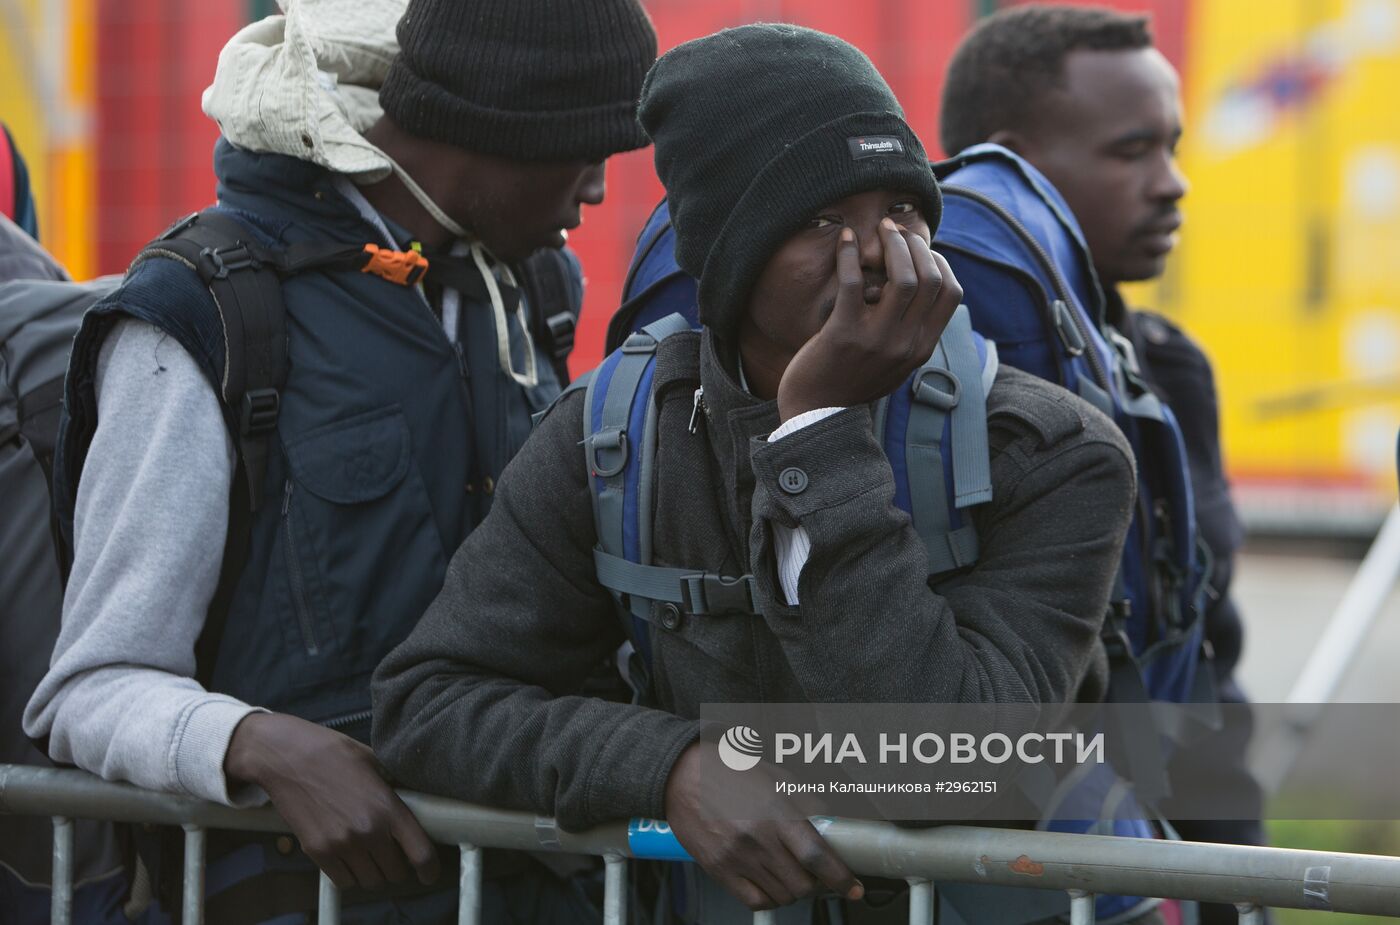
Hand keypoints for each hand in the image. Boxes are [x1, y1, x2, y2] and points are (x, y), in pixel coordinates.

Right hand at [224, 712, 439, 889]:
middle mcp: (368, 831)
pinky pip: (344, 881)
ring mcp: (341, 845)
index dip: (429, 869)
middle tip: (392, 852)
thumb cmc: (330, 752)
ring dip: (373, 872)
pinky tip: (348, 856)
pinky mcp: (317, 852)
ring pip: (370, 881)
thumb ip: (392, 788)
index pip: (421, 853)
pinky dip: (350, 874)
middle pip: (395, 873)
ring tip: (369, 854)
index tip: (429, 872)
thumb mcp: (373, 763)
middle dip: (397, 865)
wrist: (285, 757)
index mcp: (387, 807)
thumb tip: (411, 802)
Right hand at [663, 742, 862, 909]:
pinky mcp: (719, 870)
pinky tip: (769, 882)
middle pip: (802, 884)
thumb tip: (831, 822)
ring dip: (793, 890)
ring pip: (782, 896)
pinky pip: (755, 900)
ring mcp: (737, 857)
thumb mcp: (776, 776)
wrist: (682, 775)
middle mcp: (757, 838)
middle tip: (815, 873)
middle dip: (816, 883)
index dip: (840, 878)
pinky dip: (769, 898)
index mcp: (776, 811)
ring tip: (789, 872)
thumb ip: (805, 801)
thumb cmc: (729, 770)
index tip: (852, 887)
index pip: (816, 856)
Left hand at [777, 219, 962, 421]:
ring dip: (893, 245)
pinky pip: (855, 282)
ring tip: (879, 231)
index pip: (951, 293)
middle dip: (916, 245)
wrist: (815, 414)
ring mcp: (877, 339)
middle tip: (895, 231)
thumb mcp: (894, 365)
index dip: (939, 262)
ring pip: (904, 277)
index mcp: (921, 348)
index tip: (918, 250)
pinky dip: (851, 253)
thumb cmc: (851, 382)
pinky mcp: (844, 333)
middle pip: (931, 279)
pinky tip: (846, 239)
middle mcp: (906, 344)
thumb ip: (911, 335)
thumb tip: (922, 291)